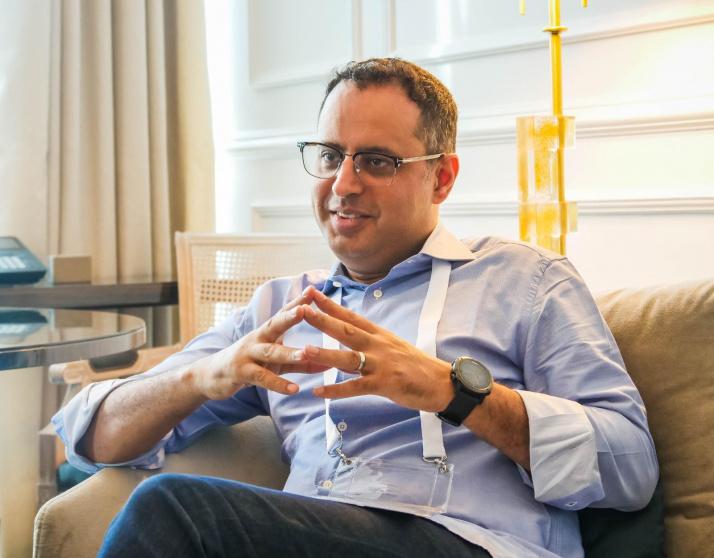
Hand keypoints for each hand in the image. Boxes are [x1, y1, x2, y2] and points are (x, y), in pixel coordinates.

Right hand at [190, 289, 327, 399]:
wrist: (211, 376)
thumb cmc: (250, 365)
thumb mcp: (276, 363)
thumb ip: (301, 362)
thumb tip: (329, 362)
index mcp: (267, 332)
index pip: (283, 314)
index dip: (297, 302)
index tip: (312, 290)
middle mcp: (257, 339)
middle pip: (275, 325)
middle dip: (291, 317)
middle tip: (307, 309)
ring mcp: (247, 355)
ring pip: (270, 352)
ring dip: (289, 353)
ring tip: (307, 353)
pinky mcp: (240, 373)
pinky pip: (261, 378)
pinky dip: (278, 383)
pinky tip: (294, 389)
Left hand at [300, 287, 453, 411]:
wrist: (442, 383)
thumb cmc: (416, 366)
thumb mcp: (393, 346)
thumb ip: (371, 341)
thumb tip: (351, 334)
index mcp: (379, 335)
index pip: (351, 316)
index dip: (331, 305)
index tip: (312, 293)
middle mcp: (378, 345)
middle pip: (346, 330)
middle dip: (322, 320)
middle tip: (301, 309)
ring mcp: (381, 364)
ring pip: (349, 358)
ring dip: (325, 354)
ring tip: (304, 350)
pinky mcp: (384, 384)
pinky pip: (356, 387)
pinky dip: (336, 390)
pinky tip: (318, 392)